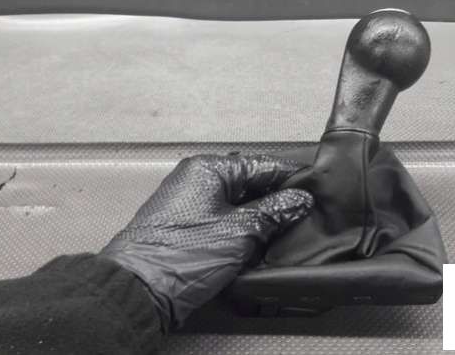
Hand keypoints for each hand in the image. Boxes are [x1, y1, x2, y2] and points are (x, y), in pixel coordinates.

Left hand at [100, 154, 312, 328]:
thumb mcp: (241, 230)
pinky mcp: (188, 227)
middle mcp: (197, 179)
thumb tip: (299, 201)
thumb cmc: (181, 254)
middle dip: (276, 200)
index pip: (261, 164)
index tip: (313, 189)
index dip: (290, 177)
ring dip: (260, 217)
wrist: (141, 290)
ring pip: (238, 204)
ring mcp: (191, 203)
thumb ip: (275, 211)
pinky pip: (224, 220)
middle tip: (303, 214)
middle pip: (249, 183)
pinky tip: (259, 242)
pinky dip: (243, 229)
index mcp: (208, 168)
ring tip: (285, 230)